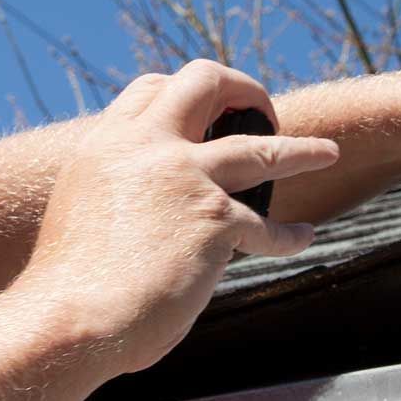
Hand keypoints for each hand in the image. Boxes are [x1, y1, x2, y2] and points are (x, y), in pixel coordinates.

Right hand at [14, 60, 339, 376]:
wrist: (71, 319)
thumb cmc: (73, 284)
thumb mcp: (88, 210)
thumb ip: (127, 191)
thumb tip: (163, 204)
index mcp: (106, 144)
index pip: (153, 89)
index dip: (188, 92)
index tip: (211, 110)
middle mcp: (146, 147)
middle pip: (205, 81)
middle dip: (245, 89)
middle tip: (266, 112)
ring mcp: (186, 178)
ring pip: (262, 148)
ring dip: (302, 150)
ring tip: (329, 153)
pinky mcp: (217, 220)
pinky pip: (269, 228)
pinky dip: (290, 236)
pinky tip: (303, 238)